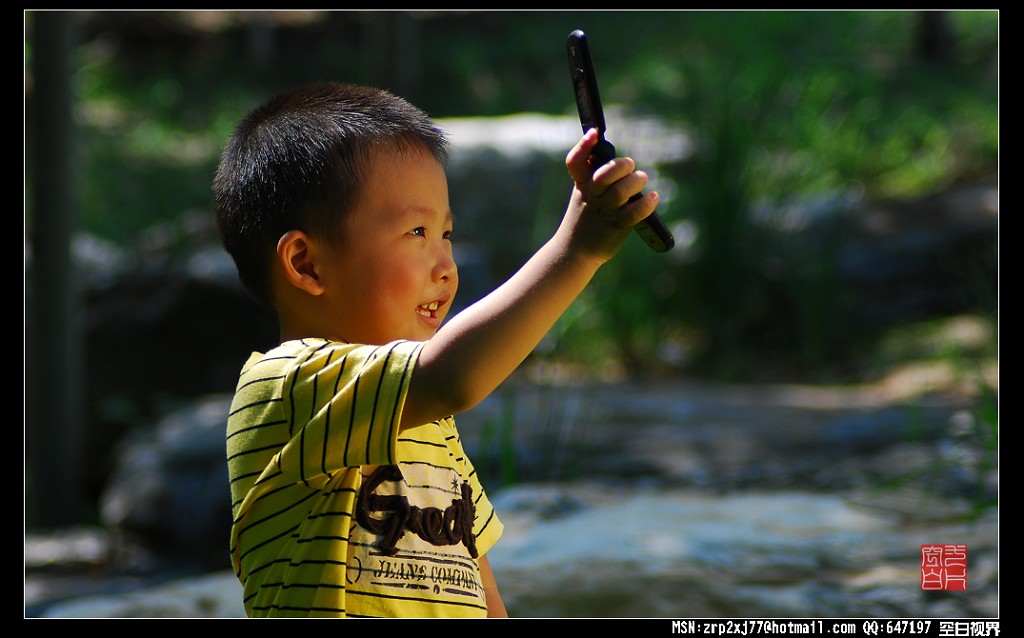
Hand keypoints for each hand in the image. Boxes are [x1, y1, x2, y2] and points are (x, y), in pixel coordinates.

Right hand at [561, 128, 658, 262]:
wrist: (575, 251)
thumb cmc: (585, 218)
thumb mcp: (584, 196)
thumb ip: (596, 179)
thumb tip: (622, 162)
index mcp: (582, 185)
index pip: (575, 162)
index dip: (583, 146)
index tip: (594, 133)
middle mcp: (592, 197)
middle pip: (604, 176)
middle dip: (620, 166)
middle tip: (630, 166)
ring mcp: (604, 212)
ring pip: (620, 193)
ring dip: (635, 182)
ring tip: (642, 179)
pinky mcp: (617, 227)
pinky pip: (634, 213)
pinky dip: (646, 204)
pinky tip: (654, 197)